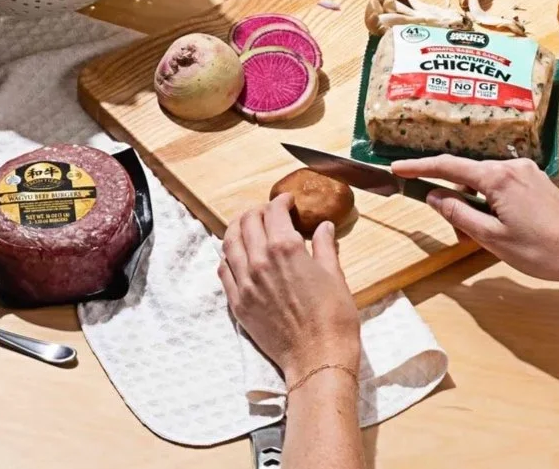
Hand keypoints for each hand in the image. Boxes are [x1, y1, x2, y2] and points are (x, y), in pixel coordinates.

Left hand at [219, 195, 361, 381]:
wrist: (317, 357)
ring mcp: (244, 283)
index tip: (287, 202)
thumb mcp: (335, 276)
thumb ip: (325, 247)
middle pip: (247, 222)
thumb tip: (324, 227)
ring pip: (229, 243)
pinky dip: (228, 256)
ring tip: (247, 227)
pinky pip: (223, 271)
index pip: (273, 211)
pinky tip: (236, 256)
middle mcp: (259, 260)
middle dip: (258, 211)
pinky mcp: (237, 303)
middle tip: (268, 213)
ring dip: (237, 229)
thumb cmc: (334, 317)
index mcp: (285, 248)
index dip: (280, 202)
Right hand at [397, 155, 558, 284]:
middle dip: (452, 194)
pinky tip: (500, 226)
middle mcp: (513, 166)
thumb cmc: (543, 251)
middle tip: (452, 228)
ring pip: (486, 180)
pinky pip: (503, 184)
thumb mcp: (492, 238)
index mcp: (498, 178)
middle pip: (467, 173)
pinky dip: (491, 200)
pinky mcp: (538, 181)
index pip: (448, 166)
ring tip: (484, 235)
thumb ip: (459, 214)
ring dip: (474, 201)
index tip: (396, 169)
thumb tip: (434, 197)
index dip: (419, 167)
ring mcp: (528, 171)